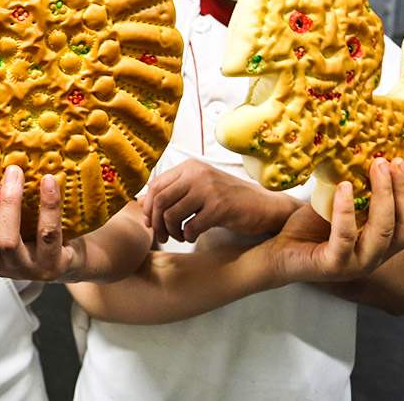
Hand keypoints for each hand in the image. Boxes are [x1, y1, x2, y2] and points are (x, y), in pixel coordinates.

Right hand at [0, 165, 87, 281]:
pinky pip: (48, 235)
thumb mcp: (9, 212)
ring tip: (15, 172)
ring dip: (10, 205)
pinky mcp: (51, 266)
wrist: (75, 253)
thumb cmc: (35, 225)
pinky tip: (50, 181)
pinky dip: (48, 206)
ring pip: (7, 242)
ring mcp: (22, 269)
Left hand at [141, 159, 300, 242]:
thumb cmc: (228, 198)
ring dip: (171, 231)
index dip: (148, 207)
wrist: (264, 205)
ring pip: (172, 214)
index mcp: (190, 167)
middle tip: (161, 236)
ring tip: (179, 237)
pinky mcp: (220, 207)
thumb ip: (171, 192)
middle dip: (156, 222)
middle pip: (160, 200)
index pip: (155, 185)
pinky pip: (191, 226)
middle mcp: (198, 174)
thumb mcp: (198, 188)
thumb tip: (138, 203)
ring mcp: (209, 190)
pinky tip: (192, 237)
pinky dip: (187, 236)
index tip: (151, 222)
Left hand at [266, 158, 403, 283]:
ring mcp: (358, 264)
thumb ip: (358, 191)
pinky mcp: (334, 266)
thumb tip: (367, 155)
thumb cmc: (311, 227)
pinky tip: (344, 187)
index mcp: (383, 242)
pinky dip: (346, 211)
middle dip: (402, 190)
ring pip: (382, 230)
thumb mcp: (339, 204)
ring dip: (383, 195)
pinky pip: (345, 237)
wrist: (280, 252)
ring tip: (377, 167)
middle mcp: (377, 256)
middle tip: (393, 161)